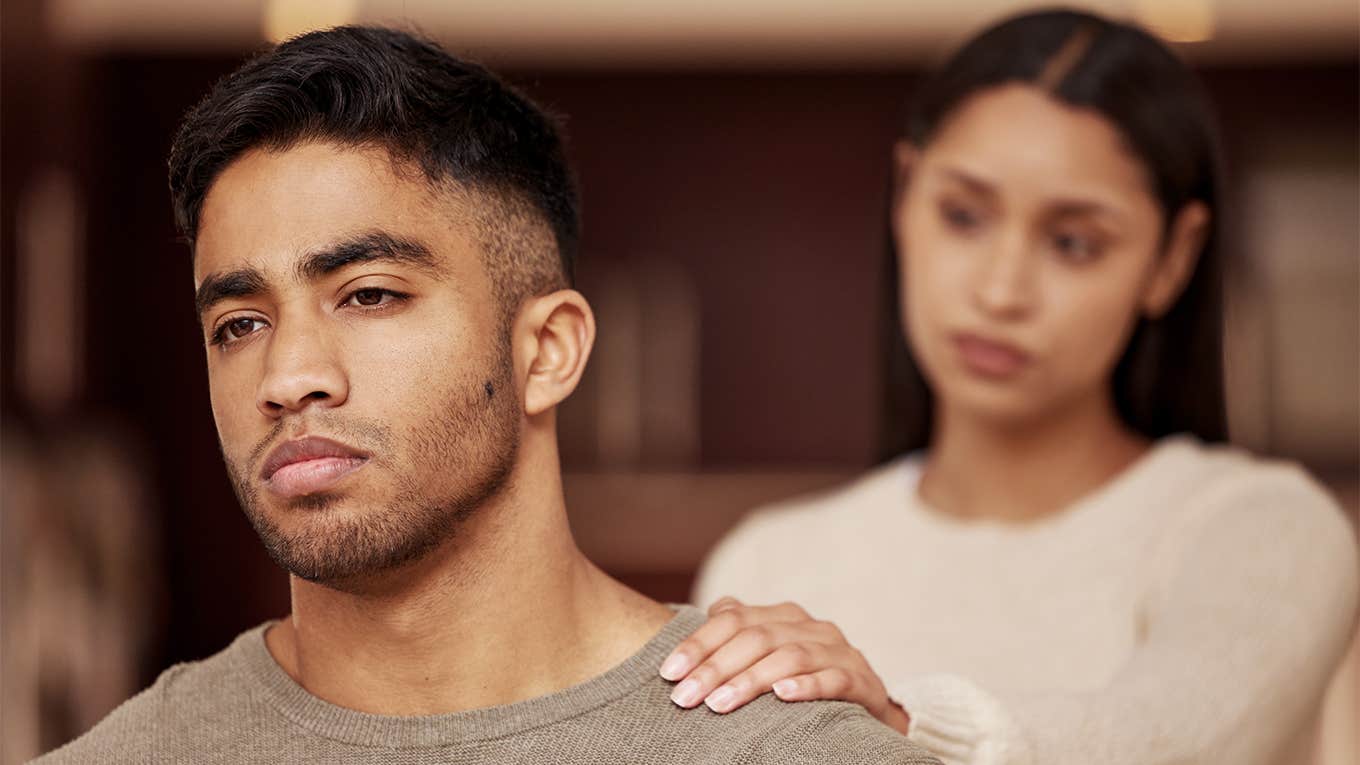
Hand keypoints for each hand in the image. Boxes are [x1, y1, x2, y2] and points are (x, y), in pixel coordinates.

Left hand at [660, 597, 909, 733]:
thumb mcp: (770, 654)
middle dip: (714, 668)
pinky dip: (806, 686)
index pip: (732, 618)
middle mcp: (810, 626)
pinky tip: (781, 696)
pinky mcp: (861, 679)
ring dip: (750, 681)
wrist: (867, 704)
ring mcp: (837, 650)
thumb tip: (695, 621)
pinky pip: (832, 679)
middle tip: (684, 698)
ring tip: (718, 704)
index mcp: (782, 615)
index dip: (697, 643)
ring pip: (788, 657)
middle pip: (754, 638)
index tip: (668, 673)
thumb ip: (737, 636)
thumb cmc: (805, 680)